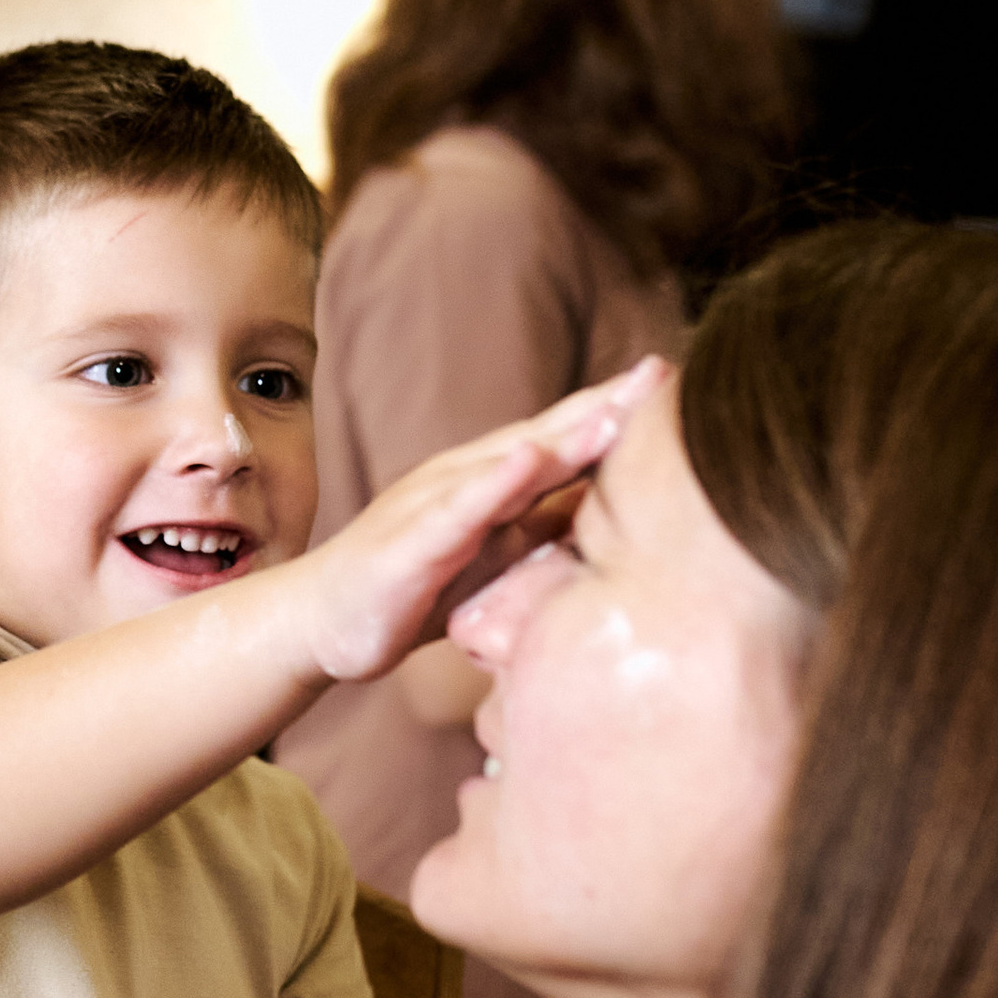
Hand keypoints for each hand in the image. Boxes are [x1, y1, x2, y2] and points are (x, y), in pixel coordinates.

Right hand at [295, 362, 667, 686]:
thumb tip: (621, 515)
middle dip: (605, 404)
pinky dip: (493, 484)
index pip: (565, 441)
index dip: (618, 412)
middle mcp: (466, 480)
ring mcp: (434, 506)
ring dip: (564, 434)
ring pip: (509, 464)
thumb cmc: (414, 590)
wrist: (322, 625)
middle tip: (662, 372)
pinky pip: (456, 511)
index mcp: (494, 485)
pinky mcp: (408, 544)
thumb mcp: (497, 560)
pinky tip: (526, 460)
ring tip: (617, 407)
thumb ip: (546, 529)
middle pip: (547, 436)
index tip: (676, 384)